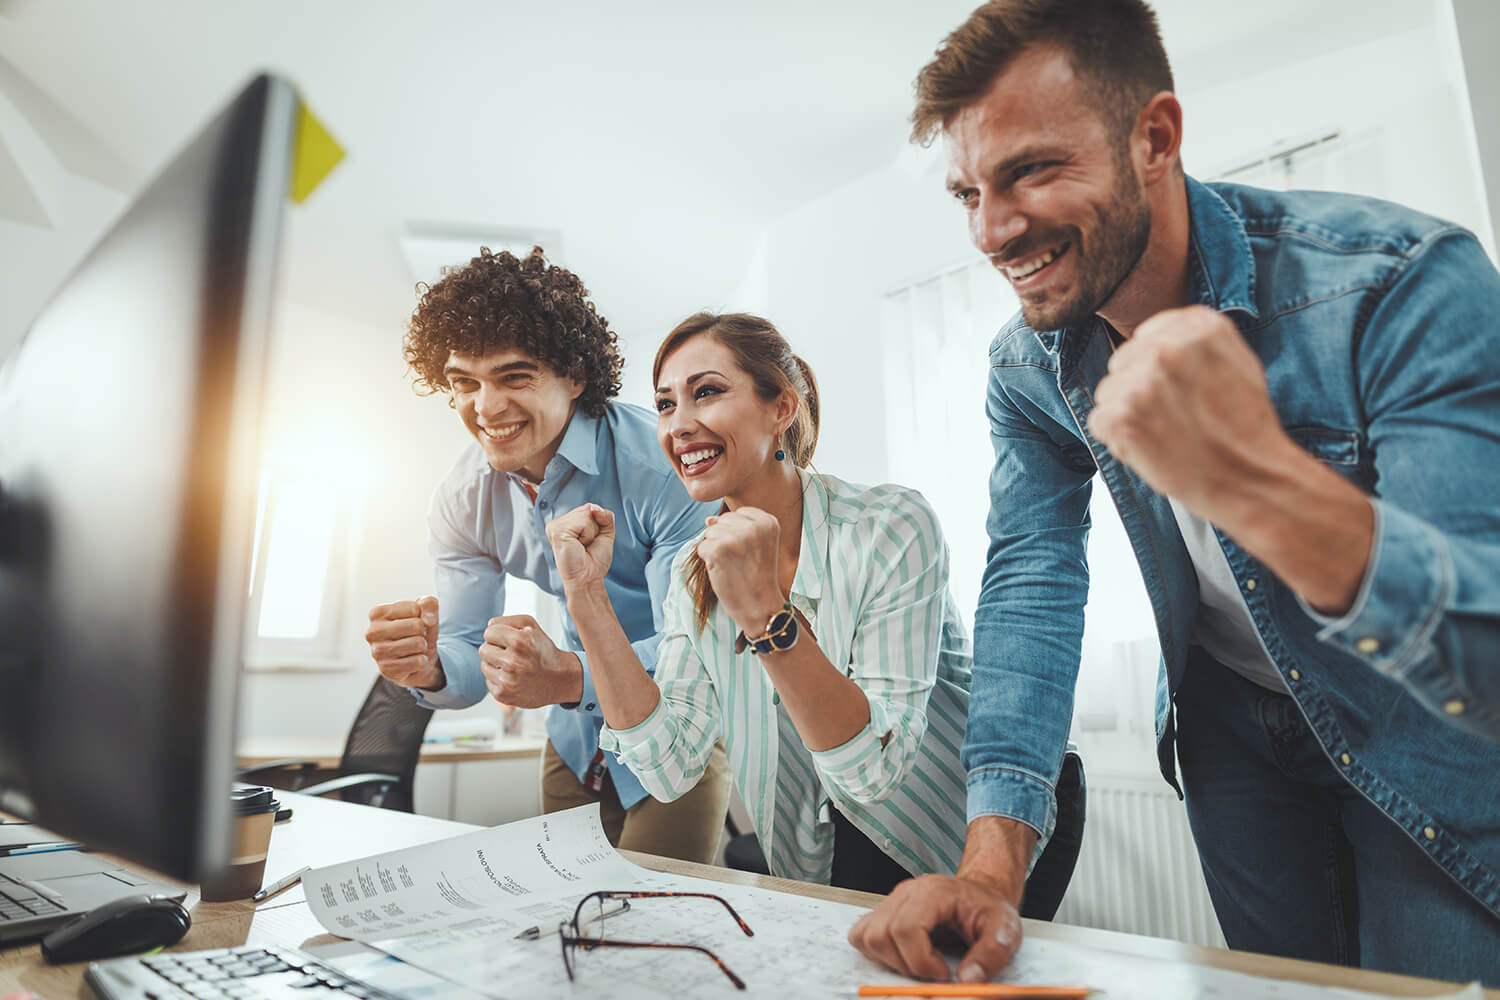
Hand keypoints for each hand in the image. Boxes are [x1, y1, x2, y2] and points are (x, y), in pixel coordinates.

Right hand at [365, 597, 443, 689]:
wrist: (416, 660)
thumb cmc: (417, 633)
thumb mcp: (426, 614)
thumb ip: (429, 604)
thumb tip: (428, 620)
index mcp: (377, 613)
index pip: (414, 608)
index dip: (421, 616)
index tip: (413, 622)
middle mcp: (373, 632)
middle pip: (416, 625)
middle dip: (422, 632)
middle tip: (414, 637)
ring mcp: (377, 652)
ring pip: (418, 644)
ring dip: (422, 647)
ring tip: (413, 649)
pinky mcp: (386, 669)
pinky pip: (418, 662)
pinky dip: (421, 661)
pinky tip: (411, 660)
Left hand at [479, 615, 583, 707]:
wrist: (560, 680)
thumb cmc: (543, 651)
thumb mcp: (532, 626)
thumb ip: (507, 620)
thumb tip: (489, 626)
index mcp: (519, 642)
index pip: (489, 632)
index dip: (499, 635)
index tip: (509, 640)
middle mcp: (512, 662)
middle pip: (483, 649)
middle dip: (495, 649)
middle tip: (511, 653)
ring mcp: (507, 681)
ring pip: (484, 666)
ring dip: (495, 664)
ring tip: (513, 666)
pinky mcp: (503, 695)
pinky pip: (488, 681)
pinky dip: (498, 678)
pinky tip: (512, 678)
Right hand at [545, 504, 614, 593]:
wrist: (588, 579)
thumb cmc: (594, 560)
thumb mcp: (605, 533)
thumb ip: (605, 516)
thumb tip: (594, 508)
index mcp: (566, 523)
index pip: (589, 508)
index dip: (598, 524)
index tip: (590, 541)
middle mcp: (558, 523)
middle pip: (588, 509)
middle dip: (595, 528)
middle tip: (586, 545)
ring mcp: (555, 526)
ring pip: (586, 514)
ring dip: (591, 532)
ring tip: (582, 546)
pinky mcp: (556, 531)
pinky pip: (583, 522)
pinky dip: (587, 535)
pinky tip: (578, 545)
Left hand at [695, 507, 784, 633]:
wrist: (760, 606)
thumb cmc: (757, 576)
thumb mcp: (758, 544)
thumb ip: (737, 526)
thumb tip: (708, 519)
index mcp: (768, 522)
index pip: (738, 514)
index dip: (738, 534)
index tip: (750, 553)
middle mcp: (754, 527)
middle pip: (722, 521)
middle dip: (725, 540)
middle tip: (741, 562)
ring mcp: (736, 537)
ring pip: (710, 532)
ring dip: (716, 550)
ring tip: (733, 566)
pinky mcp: (718, 550)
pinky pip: (702, 547)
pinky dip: (708, 561)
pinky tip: (724, 571)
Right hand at [847, 874, 1022, 982]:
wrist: (980, 893)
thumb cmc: (988, 909)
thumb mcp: (1004, 929)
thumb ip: (991, 954)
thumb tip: (968, 979)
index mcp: (932, 892)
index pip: (905, 928)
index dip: (921, 961)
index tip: (945, 972)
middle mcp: (905, 893)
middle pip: (880, 935)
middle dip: (906, 965)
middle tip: (933, 969)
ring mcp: (892, 901)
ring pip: (867, 936)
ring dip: (890, 960)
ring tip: (919, 962)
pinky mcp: (885, 912)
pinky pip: (862, 934)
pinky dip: (878, 952)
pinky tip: (904, 956)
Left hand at [1087, 305, 1295, 517]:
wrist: (1251, 478)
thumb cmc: (1244, 427)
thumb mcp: (1238, 362)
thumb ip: (1194, 342)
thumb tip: (1155, 337)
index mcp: (1197, 327)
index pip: (1147, 335)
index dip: (1156, 366)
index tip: (1175, 387)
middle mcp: (1165, 348)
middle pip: (1124, 361)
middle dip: (1139, 387)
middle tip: (1173, 415)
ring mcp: (1140, 382)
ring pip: (1109, 391)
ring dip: (1127, 413)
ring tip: (1166, 431)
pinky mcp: (1120, 416)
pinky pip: (1100, 421)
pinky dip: (1119, 439)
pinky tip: (1152, 446)